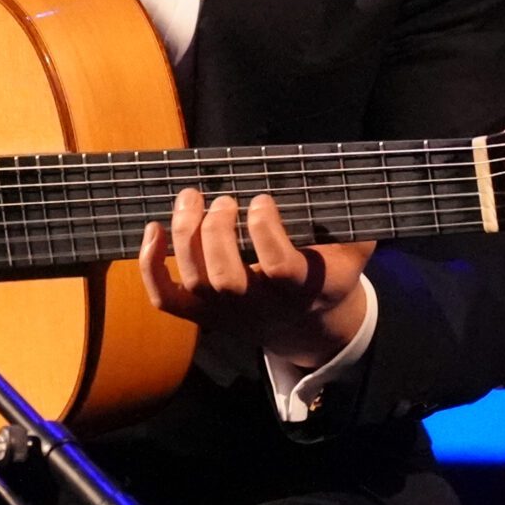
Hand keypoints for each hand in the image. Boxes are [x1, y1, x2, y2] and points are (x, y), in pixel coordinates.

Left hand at [137, 189, 372, 367]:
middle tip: (223, 199)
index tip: (262, 199)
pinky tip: (152, 229)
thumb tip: (349, 179)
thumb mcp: (352, 250)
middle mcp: (259, 307)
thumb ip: (353, 221)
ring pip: (195, 282)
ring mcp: (225, 314)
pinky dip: (150, 267)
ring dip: (185, 236)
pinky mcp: (201, 314)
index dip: (266, 231)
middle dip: (217, 233)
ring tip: (191, 197)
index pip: (279, 268)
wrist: (306, 325)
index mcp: (300, 291)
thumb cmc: (326, 274)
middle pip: (226, 280)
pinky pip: (166, 299)